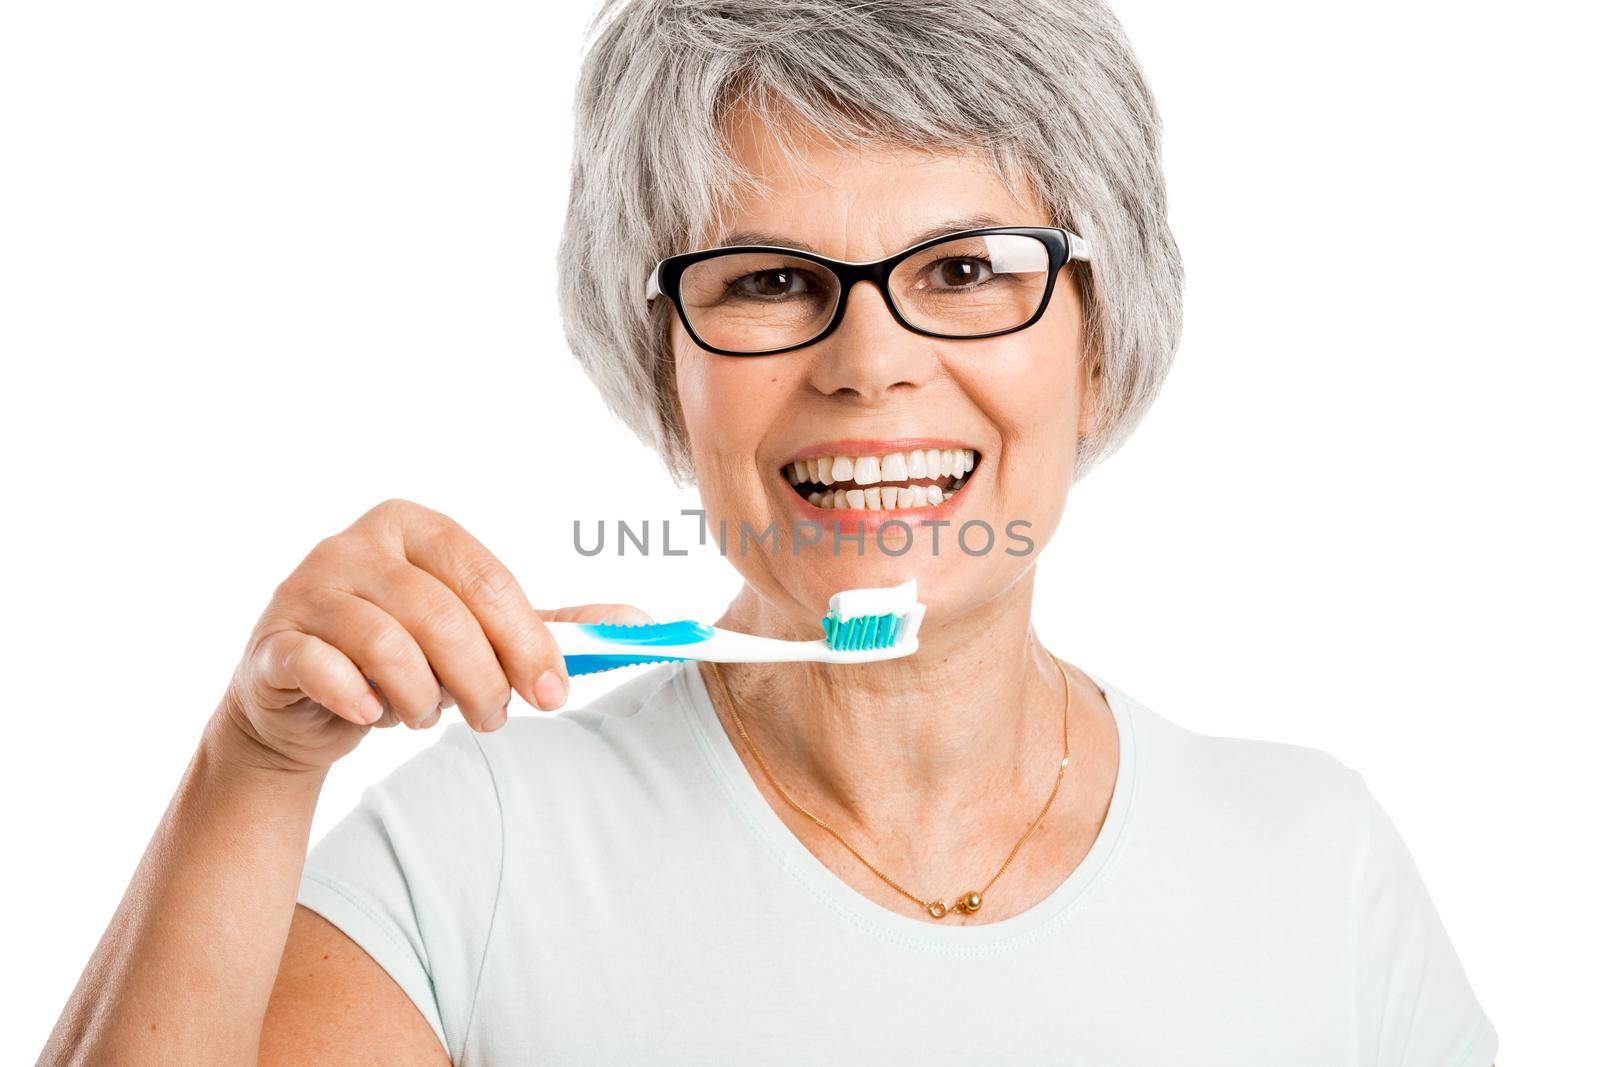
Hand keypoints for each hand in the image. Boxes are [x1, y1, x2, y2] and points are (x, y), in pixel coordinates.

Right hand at [215, 499, 648, 772]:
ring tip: (429, 716)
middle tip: (495, 719)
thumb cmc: (402, 658)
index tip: (554, 693)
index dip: (527, 640)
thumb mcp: (480, 638)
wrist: (302, 705)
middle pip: (441, 613)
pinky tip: (375, 717)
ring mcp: (307, 588)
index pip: (485, 578)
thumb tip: (638, 623)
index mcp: (414, 526)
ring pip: (388, 646)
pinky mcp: (274, 641)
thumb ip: (549, 629)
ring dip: (424, 699)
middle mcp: (355, 544)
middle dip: (482, 678)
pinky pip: (324, 668)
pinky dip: (360, 701)